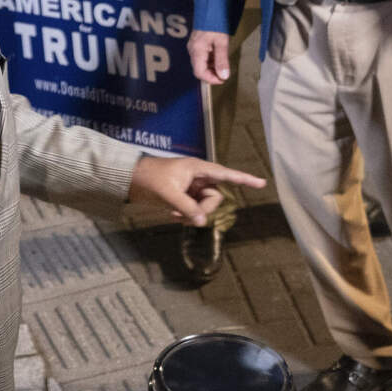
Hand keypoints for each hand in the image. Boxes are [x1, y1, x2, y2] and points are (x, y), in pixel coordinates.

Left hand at [128, 155, 265, 226]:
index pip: (226, 174)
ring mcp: (191, 187)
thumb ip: (188, 208)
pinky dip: (187, 215)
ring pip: (206, 205)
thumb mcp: (169, 194)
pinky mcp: (184, 196)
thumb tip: (203, 222)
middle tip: (185, 214)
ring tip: (175, 214)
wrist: (129, 180)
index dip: (244, 179)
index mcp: (197, 168)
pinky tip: (173, 215)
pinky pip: (195, 210)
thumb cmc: (149, 179)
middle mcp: (198, 177)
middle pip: (216, 197)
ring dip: (193, 214)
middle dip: (204, 209)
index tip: (262, 183)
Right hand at [187, 29, 232, 85]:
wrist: (210, 9)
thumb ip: (222, 60)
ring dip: (212, 68)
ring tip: (223, 66)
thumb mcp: (222, 43)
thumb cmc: (215, 24)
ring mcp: (193, 47)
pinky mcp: (197, 45)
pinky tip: (219, 59)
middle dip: (212, 75)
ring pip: (201, 64)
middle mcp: (192, 50)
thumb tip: (223, 76)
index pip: (199, 72)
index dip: (211, 79)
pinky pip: (202, 58)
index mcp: (196, 50)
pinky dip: (211, 61)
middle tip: (224, 75)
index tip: (222, 80)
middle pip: (199, 69)